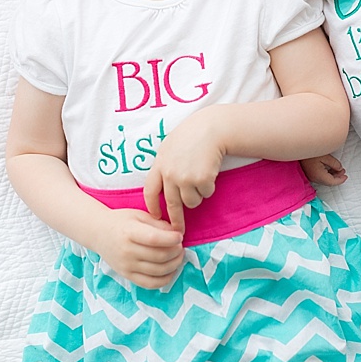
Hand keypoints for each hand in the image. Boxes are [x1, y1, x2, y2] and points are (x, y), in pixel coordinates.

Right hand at [81, 206, 185, 290]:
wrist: (98, 233)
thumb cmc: (121, 221)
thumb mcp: (138, 216)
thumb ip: (157, 224)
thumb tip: (176, 234)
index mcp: (128, 232)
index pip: (154, 239)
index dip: (171, 239)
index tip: (179, 236)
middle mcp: (126, 251)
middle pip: (159, 256)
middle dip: (176, 251)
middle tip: (180, 246)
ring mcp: (126, 266)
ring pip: (159, 271)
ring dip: (174, 264)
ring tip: (178, 256)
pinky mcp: (128, 276)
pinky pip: (151, 284)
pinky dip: (166, 279)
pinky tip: (170, 270)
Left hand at [141, 111, 223, 235]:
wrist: (210, 129)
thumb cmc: (190, 136)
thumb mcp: (169, 148)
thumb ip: (164, 167)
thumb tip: (161, 187)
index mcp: (159, 165)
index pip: (150, 191)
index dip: (152, 207)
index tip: (155, 218)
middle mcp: (170, 174)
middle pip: (172, 205)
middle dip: (176, 221)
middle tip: (178, 231)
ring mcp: (185, 178)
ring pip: (192, 202)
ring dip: (197, 195)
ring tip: (200, 175)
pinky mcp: (201, 180)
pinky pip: (205, 194)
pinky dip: (209, 187)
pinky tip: (209, 171)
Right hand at [301, 153, 347, 185]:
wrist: (299, 148)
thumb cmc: (311, 151)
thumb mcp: (326, 156)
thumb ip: (335, 164)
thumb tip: (339, 169)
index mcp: (319, 175)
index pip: (332, 182)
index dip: (341, 180)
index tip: (346, 176)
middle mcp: (314, 178)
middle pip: (329, 182)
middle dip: (337, 178)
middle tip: (343, 171)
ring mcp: (311, 176)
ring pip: (325, 180)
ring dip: (332, 176)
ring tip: (338, 169)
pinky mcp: (309, 174)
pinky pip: (320, 177)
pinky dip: (327, 175)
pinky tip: (330, 168)